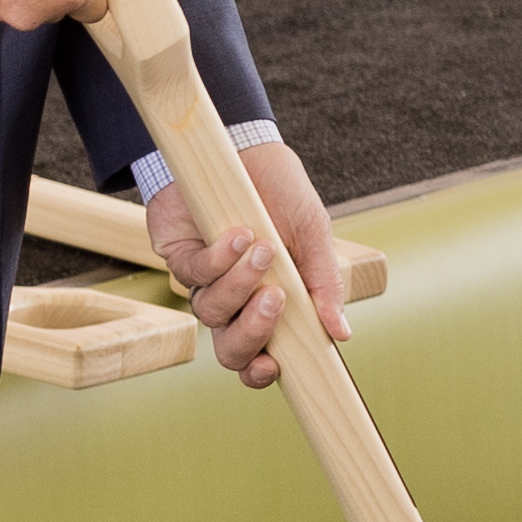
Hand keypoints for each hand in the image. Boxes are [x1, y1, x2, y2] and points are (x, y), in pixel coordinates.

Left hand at [146, 134, 347, 388]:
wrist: (249, 149)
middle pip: (230, 349)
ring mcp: (204, 281)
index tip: (274, 365)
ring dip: (239, 284)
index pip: (259, 357)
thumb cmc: (283, 196)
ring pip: (210, 312)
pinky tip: (238, 235)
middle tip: (275, 298)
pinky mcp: (179, 255)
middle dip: (252, 331)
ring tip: (263, 247)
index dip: (261, 372)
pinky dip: (218, 259)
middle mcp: (234, 301)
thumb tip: (342, 334)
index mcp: (269, 306)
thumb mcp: (314, 238)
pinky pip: (193, 275)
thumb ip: (324, 287)